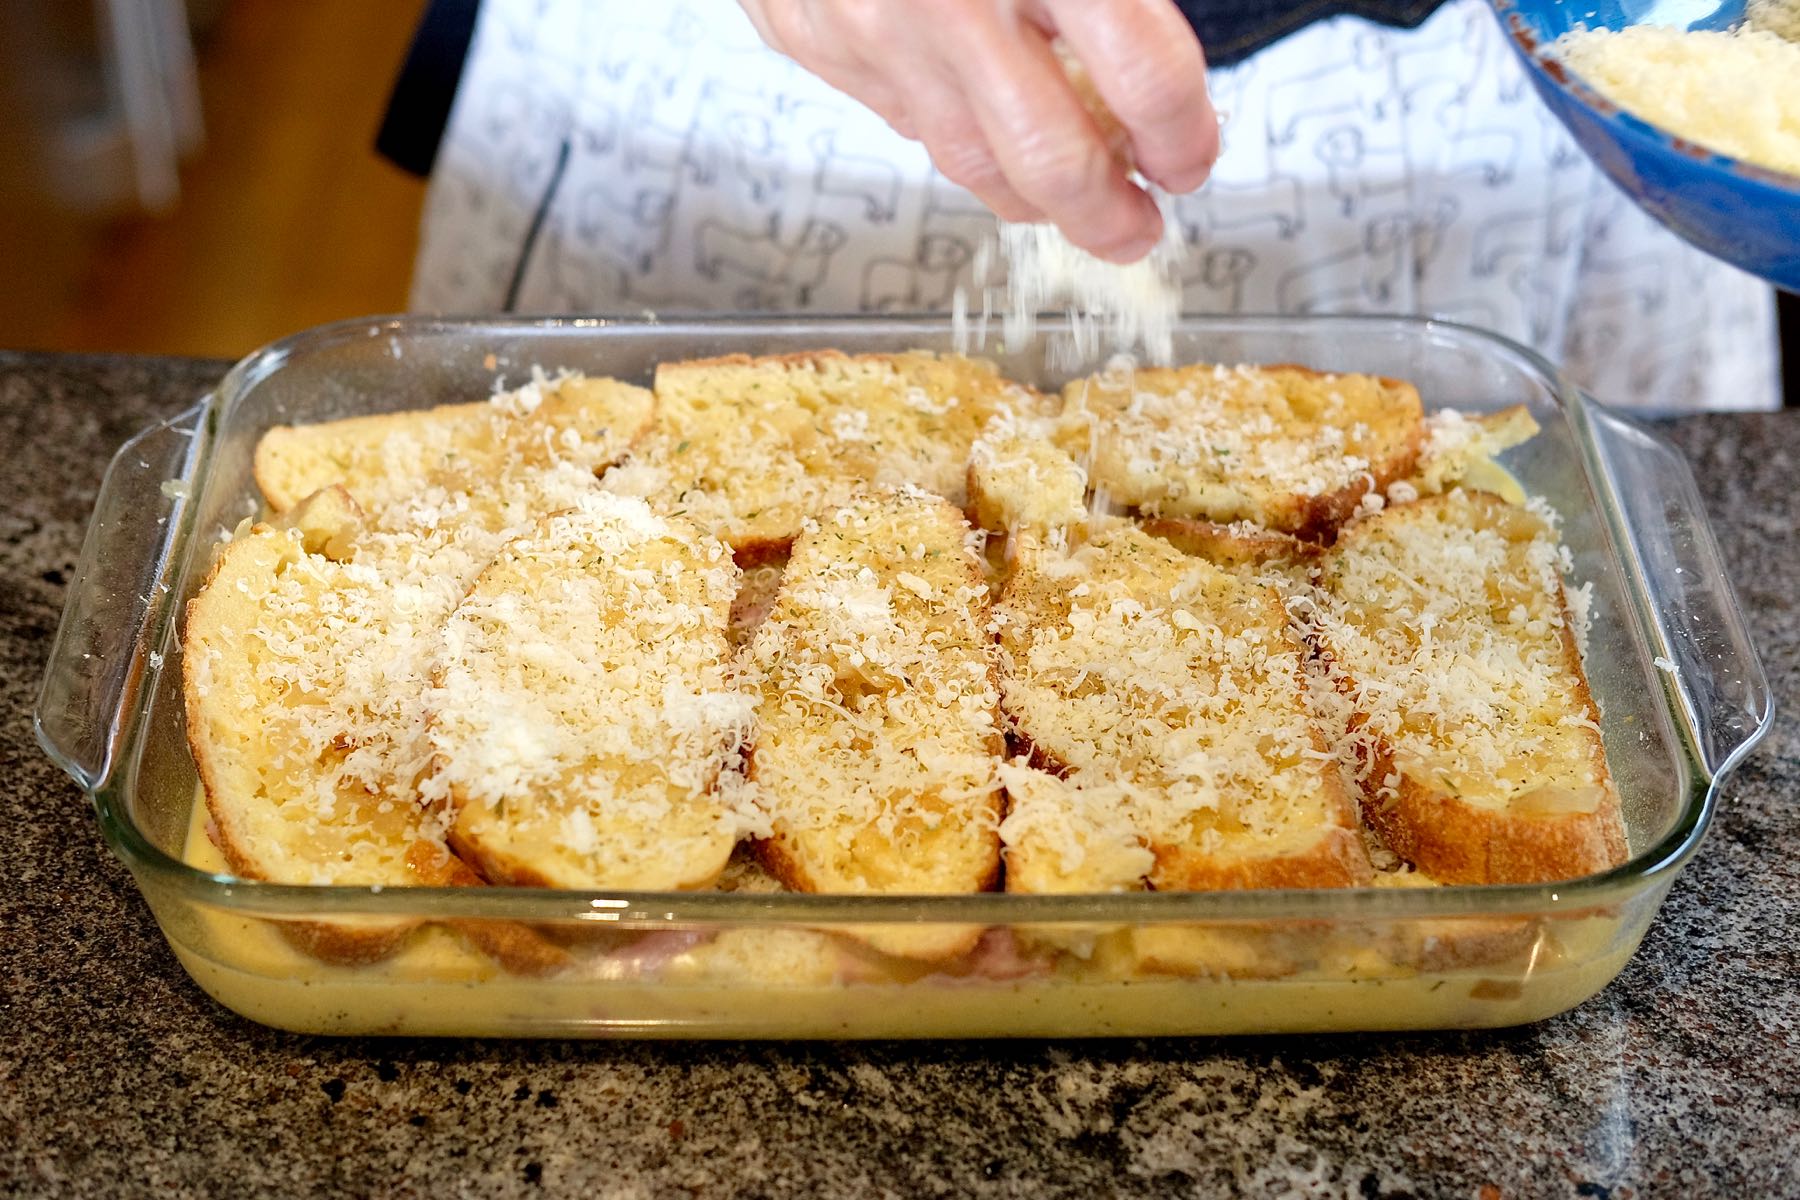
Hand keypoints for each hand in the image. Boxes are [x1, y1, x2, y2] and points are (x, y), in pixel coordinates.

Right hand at [738, 0, 1218, 262]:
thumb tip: (1153, 66)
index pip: (1143, 75)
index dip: (1183, 135)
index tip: (1191, 155)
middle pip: (1054, 157)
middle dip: (1110, 214)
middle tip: (1139, 226)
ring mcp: (874, 28)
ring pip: (971, 163)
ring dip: (1034, 201)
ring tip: (1071, 204)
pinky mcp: (815, 41)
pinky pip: (904, 120)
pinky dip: (957, 138)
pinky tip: (987, 130)